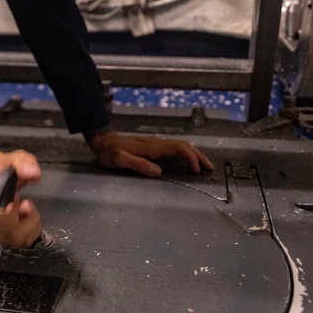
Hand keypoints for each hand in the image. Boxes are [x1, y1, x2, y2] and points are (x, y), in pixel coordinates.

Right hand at [0, 134, 41, 247]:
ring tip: (24, 208)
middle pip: (7, 235)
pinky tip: (23, 218)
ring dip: (28, 226)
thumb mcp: (16, 159)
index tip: (24, 204)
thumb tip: (34, 175)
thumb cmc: (2, 169)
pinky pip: (15, 243)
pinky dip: (26, 232)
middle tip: (26, 203)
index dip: (10, 218)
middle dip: (27, 221)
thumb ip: (25, 164)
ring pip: (14, 241)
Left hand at [87, 130, 213, 177]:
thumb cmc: (110, 152)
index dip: (190, 157)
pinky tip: (188, 159)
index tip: (196, 169)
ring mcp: (155, 143)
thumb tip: (158, 171)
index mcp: (151, 147)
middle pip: (184, 145)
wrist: (102, 140)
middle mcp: (156, 143)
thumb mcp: (120, 160)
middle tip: (209, 167)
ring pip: (180, 145)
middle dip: (198, 155)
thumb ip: (138, 165)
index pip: (178, 148)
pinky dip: (186, 153)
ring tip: (204, 164)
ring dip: (194, 154)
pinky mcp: (154, 146)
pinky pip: (174, 147)